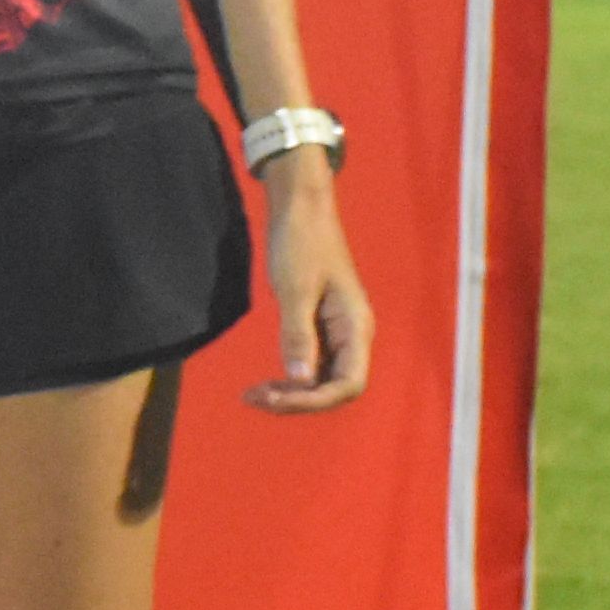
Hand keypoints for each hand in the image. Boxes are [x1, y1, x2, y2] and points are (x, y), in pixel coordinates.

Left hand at [250, 156, 374, 413]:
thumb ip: (298, 336)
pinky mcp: (320, 326)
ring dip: (290, 393)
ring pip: (320, 380)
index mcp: (356, 326)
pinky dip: (289, 377)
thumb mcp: (295, 290)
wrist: (301, 208)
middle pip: (335, 388)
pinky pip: (310, 364)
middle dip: (298, 401)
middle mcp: (352, 335)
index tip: (277, 400)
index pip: (349, 384)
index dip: (315, 401)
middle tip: (254, 399)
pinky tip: (265, 382)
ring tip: (253, 395)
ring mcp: (337, 332)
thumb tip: (300, 380)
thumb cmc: (301, 242)